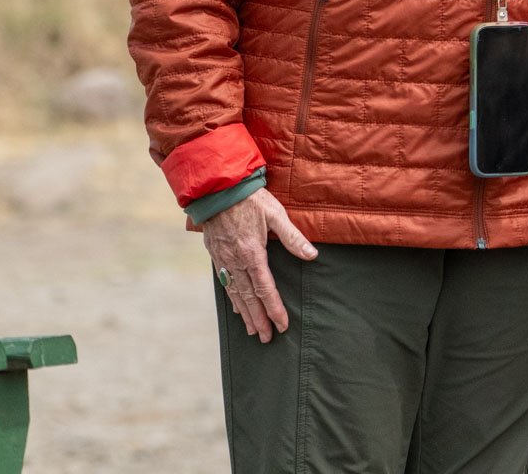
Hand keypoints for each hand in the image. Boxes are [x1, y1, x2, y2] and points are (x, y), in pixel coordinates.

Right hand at [201, 187, 316, 342]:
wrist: (217, 188)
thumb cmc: (250, 199)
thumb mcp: (275, 214)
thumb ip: (293, 237)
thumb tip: (312, 255)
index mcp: (252, 253)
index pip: (265, 289)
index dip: (274, 308)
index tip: (282, 325)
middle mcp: (236, 261)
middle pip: (249, 297)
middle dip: (259, 319)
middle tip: (267, 338)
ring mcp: (223, 259)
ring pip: (235, 293)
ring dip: (245, 313)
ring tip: (253, 330)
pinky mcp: (215, 255)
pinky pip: (225, 282)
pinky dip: (232, 298)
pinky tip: (236, 307)